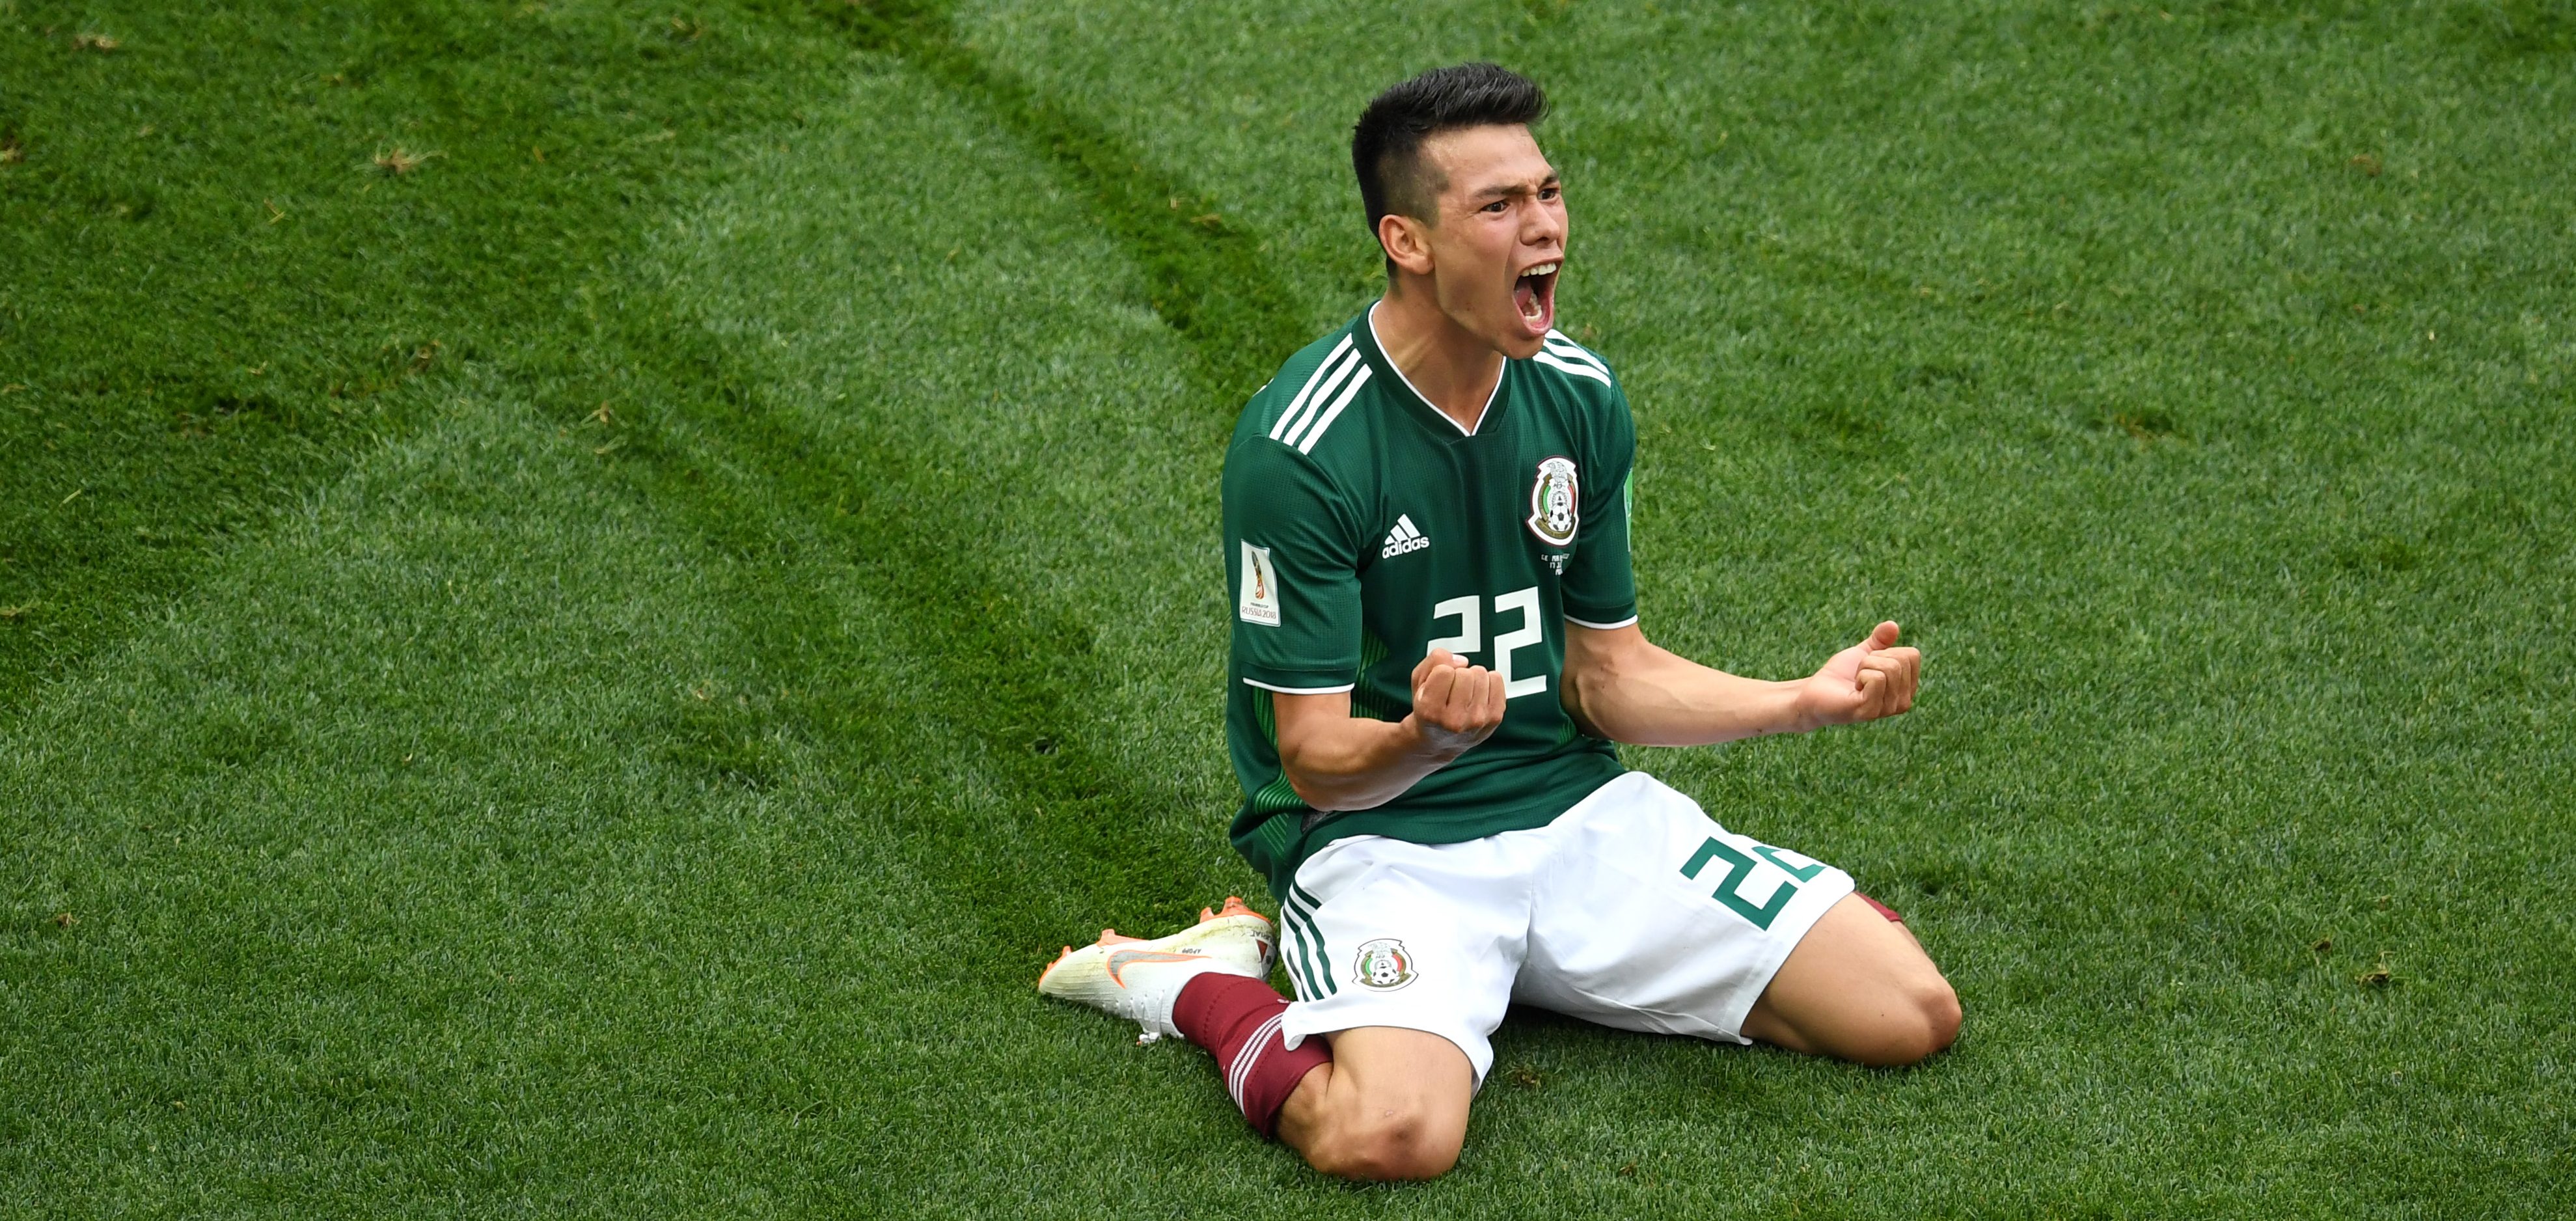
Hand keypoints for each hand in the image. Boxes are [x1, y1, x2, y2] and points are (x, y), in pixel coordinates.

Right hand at [1405, 649, 1506, 757]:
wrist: (1440, 742)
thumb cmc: (1428, 707)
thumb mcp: (1418, 682)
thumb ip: (1434, 661)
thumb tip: (1463, 661)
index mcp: (1430, 712)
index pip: (1444, 671)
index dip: (1440, 672)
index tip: (1437, 685)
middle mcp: (1455, 721)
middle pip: (1465, 672)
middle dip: (1457, 675)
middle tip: (1451, 690)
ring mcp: (1477, 721)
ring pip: (1481, 673)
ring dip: (1472, 677)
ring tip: (1464, 693)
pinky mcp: (1494, 718)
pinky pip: (1496, 678)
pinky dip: (1487, 681)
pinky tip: (1477, 695)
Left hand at [1795, 621, 1920, 728]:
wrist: (1815, 690)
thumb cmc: (1840, 674)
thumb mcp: (1864, 653)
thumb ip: (1880, 640)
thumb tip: (1893, 625)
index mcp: (1906, 689)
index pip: (1912, 655)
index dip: (1885, 652)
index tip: (1869, 664)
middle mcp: (1902, 702)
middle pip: (1900, 661)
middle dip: (1873, 659)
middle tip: (1858, 674)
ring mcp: (1888, 709)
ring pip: (1890, 668)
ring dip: (1865, 667)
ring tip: (1855, 681)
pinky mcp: (1871, 711)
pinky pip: (1877, 678)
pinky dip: (1861, 675)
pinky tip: (1853, 689)